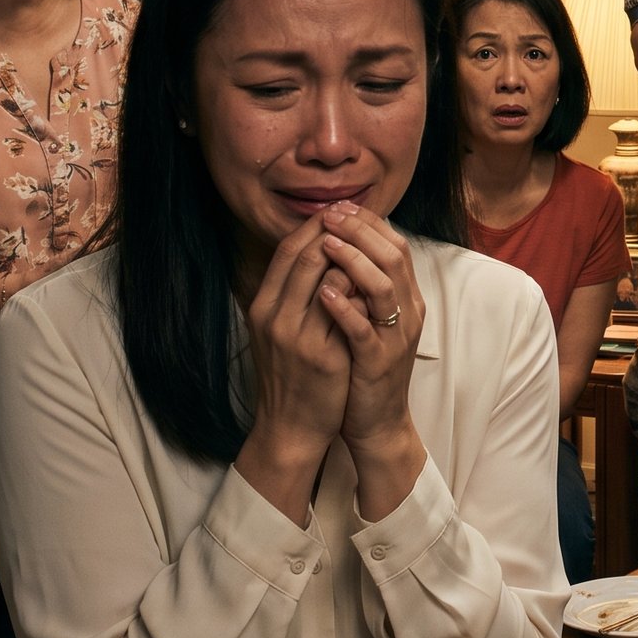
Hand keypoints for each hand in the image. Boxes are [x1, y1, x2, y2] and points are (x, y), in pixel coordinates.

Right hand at [244, 214, 352, 451]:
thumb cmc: (288, 374)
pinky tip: (375, 282)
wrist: (288, 427)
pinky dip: (360, 291)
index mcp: (262, 307)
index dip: (313, 226)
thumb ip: (289, 293)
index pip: (287, 251)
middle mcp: (274, 317)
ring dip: (351, 255)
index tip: (336, 210)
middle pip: (305, 255)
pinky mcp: (323, 356)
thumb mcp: (276, 329)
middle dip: (335, 231)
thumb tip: (314, 250)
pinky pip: (346, 311)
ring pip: (326, 278)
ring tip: (369, 242)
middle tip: (357, 215)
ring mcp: (297, 337)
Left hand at [316, 204, 425, 453]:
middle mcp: (408, 312)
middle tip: (330, 214)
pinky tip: (323, 292)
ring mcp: (396, 337)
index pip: (395, 245)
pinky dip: (344, 307)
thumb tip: (342, 244)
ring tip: (326, 243)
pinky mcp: (378, 362)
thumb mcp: (372, 320)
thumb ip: (364, 286)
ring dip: (354, 260)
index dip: (368, 222)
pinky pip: (363, 328)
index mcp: (407, 299)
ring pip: (383, 287)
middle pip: (393, 256)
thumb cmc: (367, 368)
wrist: (378, 422)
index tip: (338, 206)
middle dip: (360, 231)